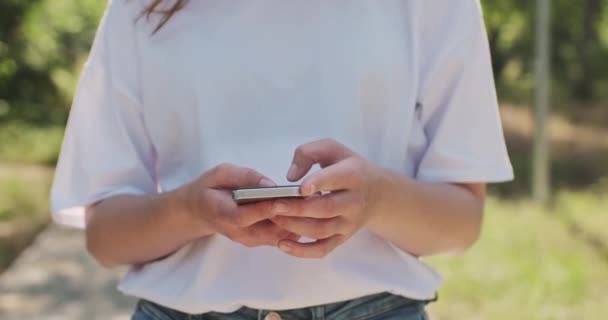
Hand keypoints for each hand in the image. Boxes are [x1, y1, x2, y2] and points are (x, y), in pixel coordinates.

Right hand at [175, 163, 299, 247]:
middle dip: (290, 218)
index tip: (284, 200)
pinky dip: (294, 227)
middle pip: (268, 231)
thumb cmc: (210, 188)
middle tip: (310, 202)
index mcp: (224, 214)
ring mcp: (249, 240)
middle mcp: (238, 232)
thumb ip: (244, 177)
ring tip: (313, 206)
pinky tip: (307, 212)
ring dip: (296, 224)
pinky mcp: (258, 241)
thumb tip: (269, 184)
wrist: (199, 211)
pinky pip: (280, 237)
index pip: (247, 216)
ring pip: (278, 237)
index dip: (266, 210)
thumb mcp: (221, 173)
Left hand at [270, 139, 384, 257]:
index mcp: (353, 175)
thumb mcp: (333, 149)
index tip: (299, 188)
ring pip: (321, 230)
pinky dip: (302, 251)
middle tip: (274, 205)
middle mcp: (354, 202)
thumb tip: (291, 176)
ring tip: (274, 218)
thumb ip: (309, 153)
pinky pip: (323, 249)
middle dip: (297, 209)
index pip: (335, 179)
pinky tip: (283, 245)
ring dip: (294, 227)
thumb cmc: (349, 168)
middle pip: (325, 209)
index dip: (318, 183)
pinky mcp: (342, 238)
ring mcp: (349, 223)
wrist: (379, 193)